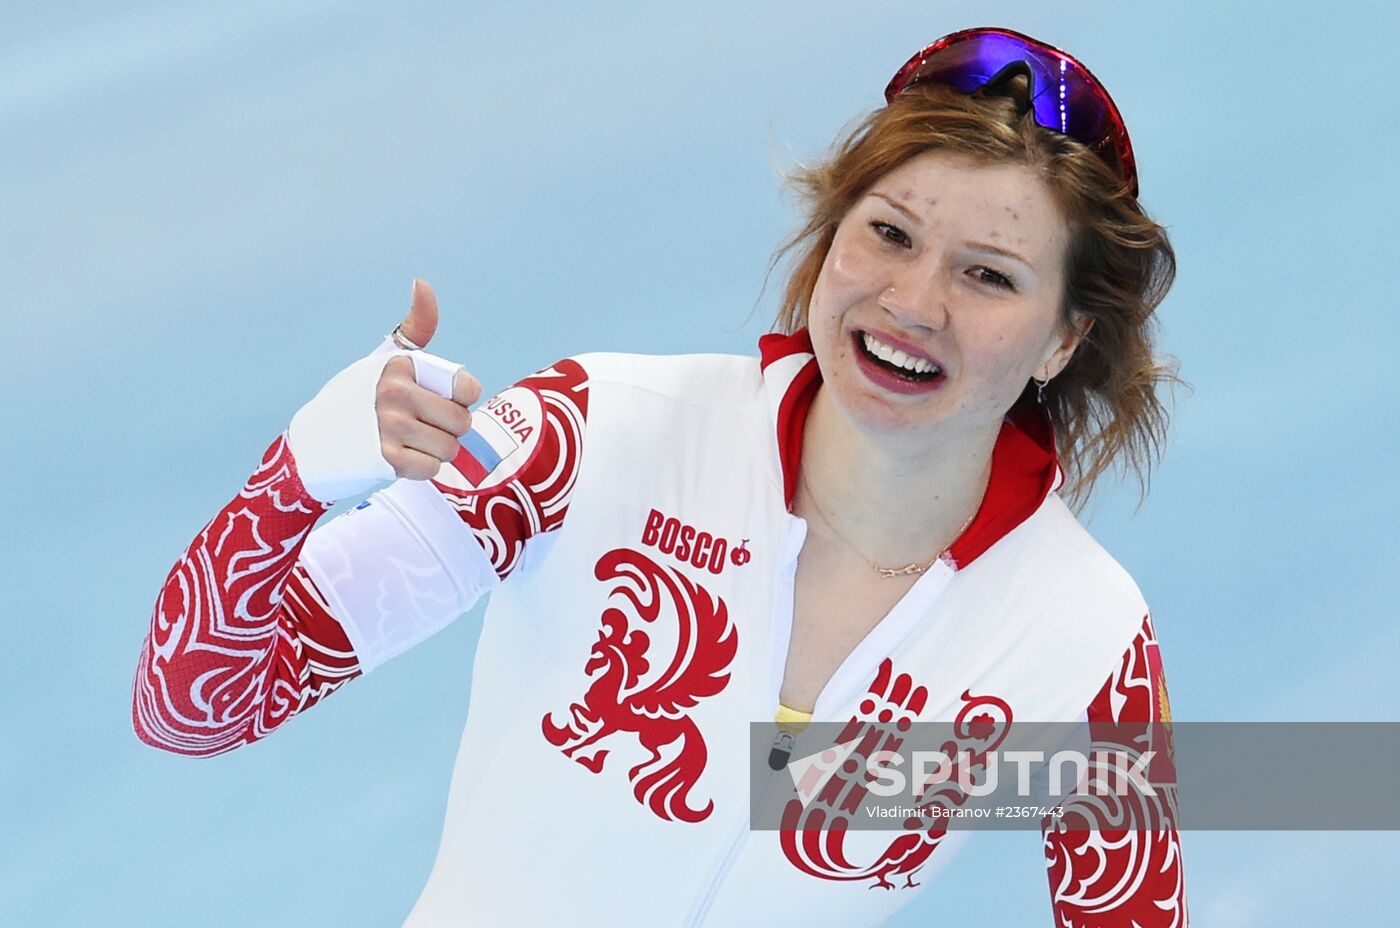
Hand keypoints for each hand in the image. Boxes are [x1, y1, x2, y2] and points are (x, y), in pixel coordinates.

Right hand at [376, 280, 482, 479]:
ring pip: (450, 449)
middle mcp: (395, 392)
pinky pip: (432, 469)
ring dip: (435, 452)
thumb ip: (415, 328)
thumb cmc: (356, 399)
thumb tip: (422, 283)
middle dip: (448, 430)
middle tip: (420, 426)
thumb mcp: (384, 360)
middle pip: (462, 422)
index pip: (468, 388)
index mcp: (401, 365)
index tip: (437, 400)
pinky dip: (421, 469)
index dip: (460, 400)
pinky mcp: (385, 459)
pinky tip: (398, 458)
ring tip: (408, 441)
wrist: (312, 444)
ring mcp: (390, 426)